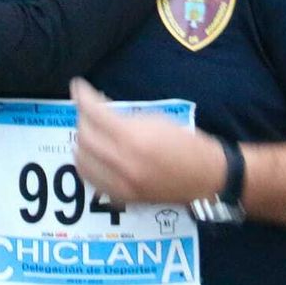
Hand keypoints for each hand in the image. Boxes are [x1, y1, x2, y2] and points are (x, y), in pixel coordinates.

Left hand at [70, 78, 225, 205]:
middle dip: (82, 119)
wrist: (207, 176)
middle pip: (84, 138)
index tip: (78, 86)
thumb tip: (99, 108)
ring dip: (81, 143)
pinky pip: (92, 181)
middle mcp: (123, 164)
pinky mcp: (122, 198)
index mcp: (134, 139)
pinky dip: (87, 165)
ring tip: (90, 132)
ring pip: (82, 161)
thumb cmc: (186, 143)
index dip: (82, 97)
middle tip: (88, 111)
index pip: (94, 114)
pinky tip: (93, 155)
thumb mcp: (156, 120)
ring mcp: (121, 185)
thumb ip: (124, 116)